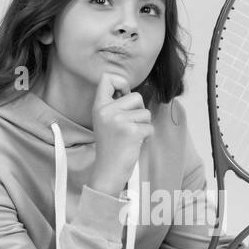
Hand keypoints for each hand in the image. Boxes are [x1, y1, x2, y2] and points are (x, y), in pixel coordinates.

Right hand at [90, 73, 152, 195]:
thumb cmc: (111, 145)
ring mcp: (119, 121)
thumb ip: (114, 104)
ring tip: (131, 135)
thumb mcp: (105, 120)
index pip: (107, 78)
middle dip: (139, 110)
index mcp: (99, 106)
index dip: (121, 82)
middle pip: (136, 96)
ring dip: (144, 124)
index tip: (124, 94)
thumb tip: (128, 88)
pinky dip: (147, 135)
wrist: (108, 170)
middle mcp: (107, 111)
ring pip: (145, 112)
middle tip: (128, 126)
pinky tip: (135, 143)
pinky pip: (150, 126)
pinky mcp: (131, 131)